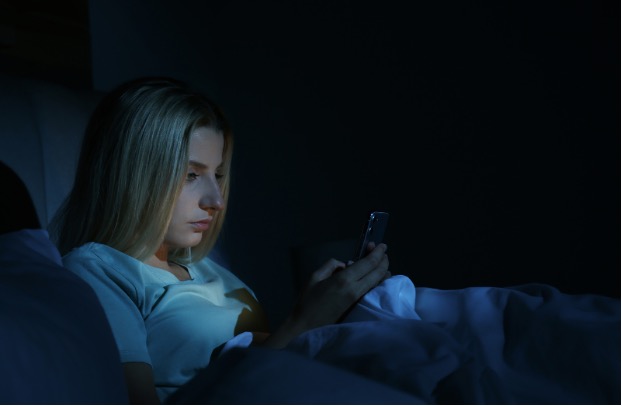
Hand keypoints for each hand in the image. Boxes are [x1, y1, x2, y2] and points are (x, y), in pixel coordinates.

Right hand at [264, 243, 389, 347]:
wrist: (306, 326)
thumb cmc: (307, 301)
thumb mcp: (315, 277)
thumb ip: (331, 266)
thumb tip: (344, 265)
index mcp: (344, 279)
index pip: (368, 263)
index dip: (378, 253)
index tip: (382, 245)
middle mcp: (355, 289)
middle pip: (378, 272)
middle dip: (383, 260)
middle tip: (383, 252)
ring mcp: (358, 300)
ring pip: (378, 283)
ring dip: (383, 271)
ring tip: (381, 263)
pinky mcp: (358, 307)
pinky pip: (372, 291)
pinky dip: (378, 282)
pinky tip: (376, 278)